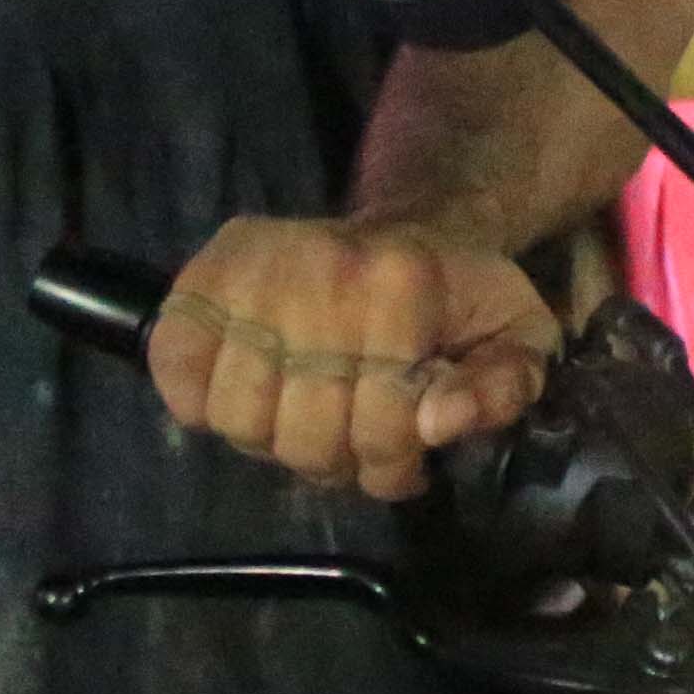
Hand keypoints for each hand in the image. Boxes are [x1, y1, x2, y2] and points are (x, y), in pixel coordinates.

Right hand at [148, 214, 561, 501]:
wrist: (409, 232)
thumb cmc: (460, 298)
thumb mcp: (517, 335)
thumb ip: (503, 385)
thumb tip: (439, 420)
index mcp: (402, 280)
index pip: (379, 423)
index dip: (394, 462)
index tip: (411, 456)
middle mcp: (320, 268)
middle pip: (303, 434)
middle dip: (337, 462)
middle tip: (355, 443)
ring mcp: (252, 271)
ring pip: (238, 418)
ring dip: (274, 442)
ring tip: (306, 420)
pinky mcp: (200, 278)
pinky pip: (175, 373)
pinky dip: (202, 405)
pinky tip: (253, 396)